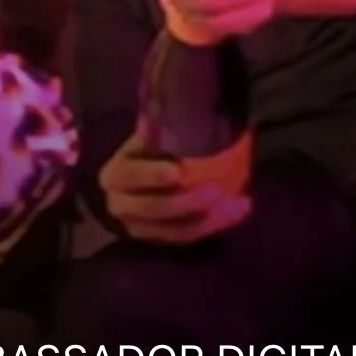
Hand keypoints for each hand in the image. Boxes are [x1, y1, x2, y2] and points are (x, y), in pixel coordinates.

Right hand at [99, 129, 251, 245]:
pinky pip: (189, 237)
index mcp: (114, 176)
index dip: (151, 176)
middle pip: (154, 209)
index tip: (177, 171)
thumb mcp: (147, 137)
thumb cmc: (147, 150)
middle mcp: (120, 207)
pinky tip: (241, 208)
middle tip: (216, 190)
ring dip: (210, 219)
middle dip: (186, 203)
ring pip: (175, 230)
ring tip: (239, 202)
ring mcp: (139, 229)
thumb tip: (160, 113)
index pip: (131, 177)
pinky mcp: (161, 242)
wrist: (140, 181)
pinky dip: (217, 225)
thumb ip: (154, 128)